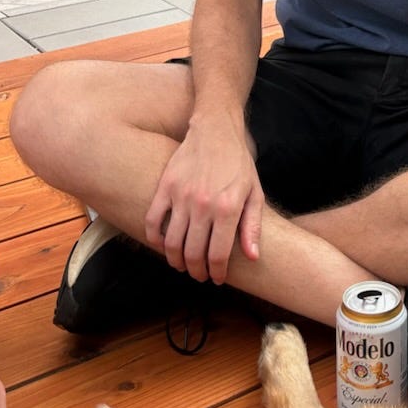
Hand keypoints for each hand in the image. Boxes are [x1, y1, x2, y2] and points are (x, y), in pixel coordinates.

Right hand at [144, 122, 263, 283]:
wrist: (216, 129)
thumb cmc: (239, 162)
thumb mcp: (255, 192)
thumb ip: (252, 226)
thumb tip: (252, 257)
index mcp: (228, 208)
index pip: (218, 255)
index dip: (216, 272)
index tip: (217, 278)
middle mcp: (203, 205)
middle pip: (193, 254)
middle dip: (196, 271)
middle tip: (199, 275)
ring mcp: (181, 195)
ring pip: (172, 242)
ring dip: (176, 260)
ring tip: (182, 264)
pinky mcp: (165, 186)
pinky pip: (153, 221)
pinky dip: (154, 239)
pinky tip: (163, 245)